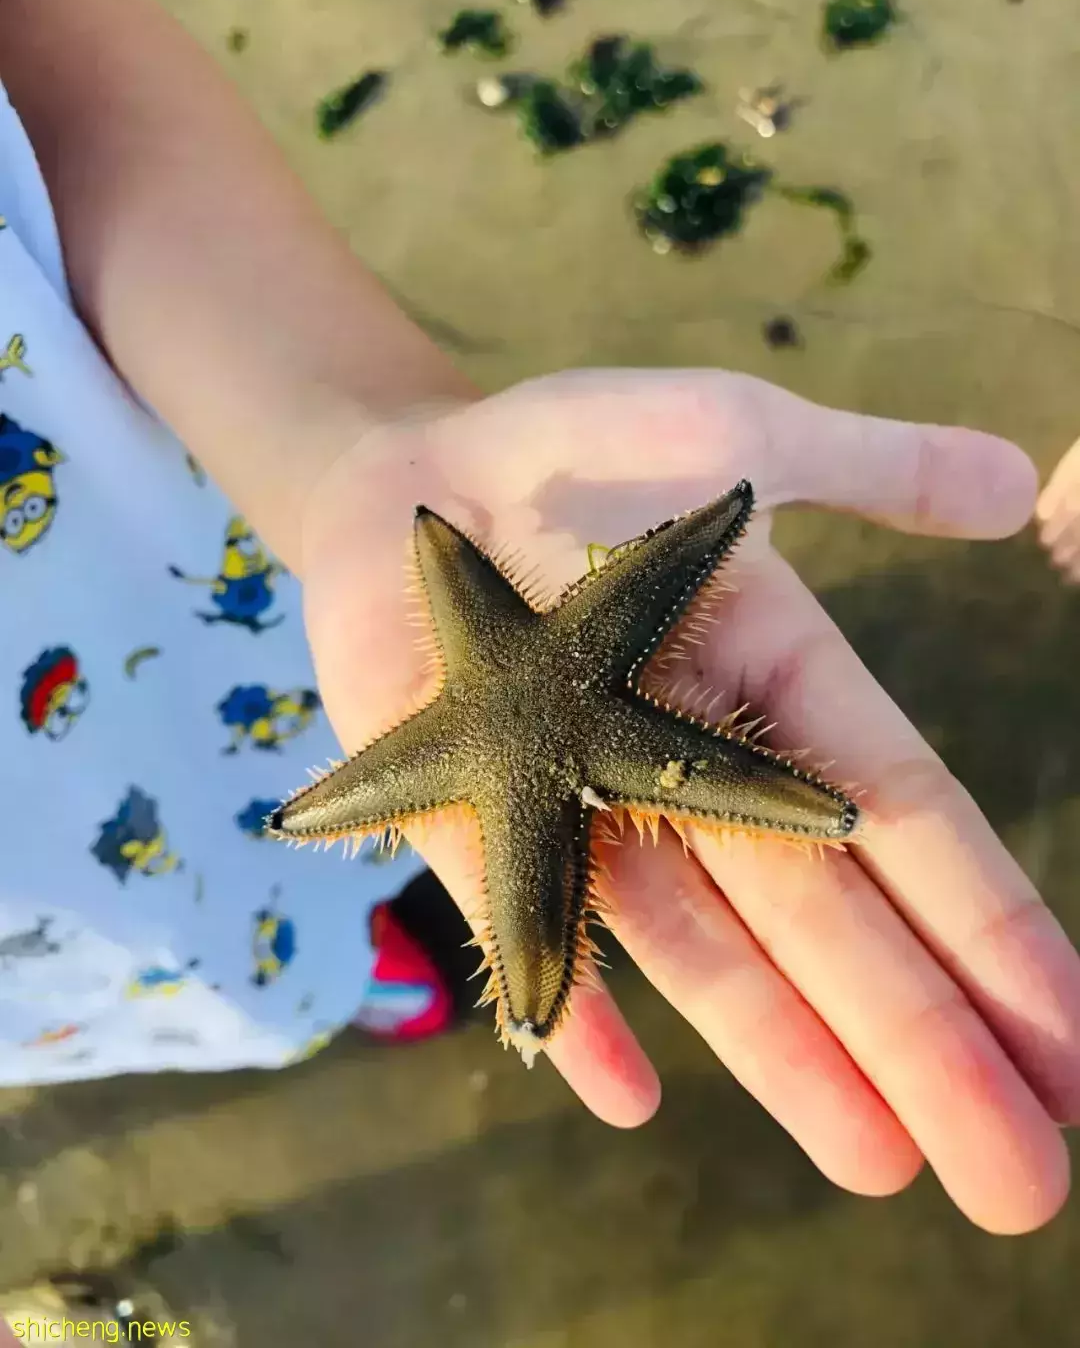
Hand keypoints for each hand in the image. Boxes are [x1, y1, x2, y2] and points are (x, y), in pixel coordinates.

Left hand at [298, 368, 1079, 1234]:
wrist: (413, 475)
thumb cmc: (580, 449)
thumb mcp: (740, 435)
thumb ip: (868, 467)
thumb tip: (1012, 482)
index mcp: (777, 692)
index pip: (905, 826)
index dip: (991, 931)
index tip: (1072, 1044)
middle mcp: (698, 773)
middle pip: (828, 924)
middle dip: (924, 1045)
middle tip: (1020, 1180)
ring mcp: (588, 809)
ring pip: (708, 954)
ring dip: (793, 1060)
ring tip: (886, 1165)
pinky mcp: (475, 822)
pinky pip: (531, 928)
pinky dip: (573, 1007)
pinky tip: (625, 1098)